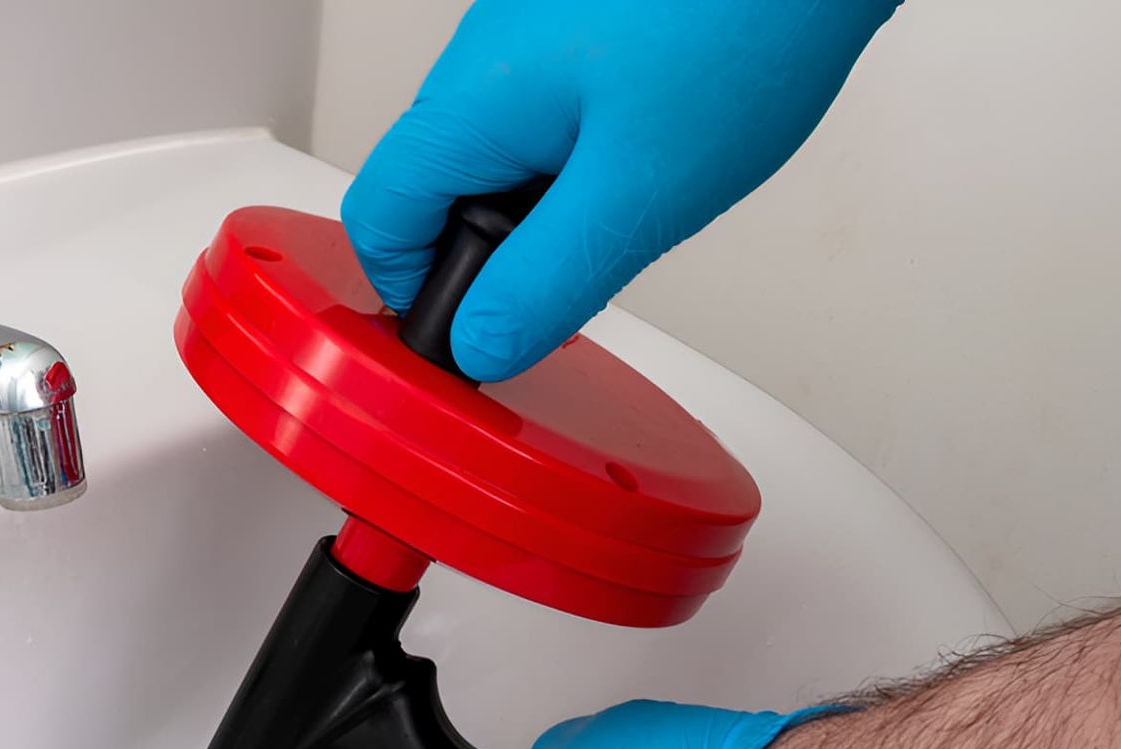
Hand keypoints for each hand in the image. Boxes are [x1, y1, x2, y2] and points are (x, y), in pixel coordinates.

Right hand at [341, 0, 900, 379]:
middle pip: (433, 191)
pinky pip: (546, 116)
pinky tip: (654, 156)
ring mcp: (526, 33)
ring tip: (633, 206)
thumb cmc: (744, 26)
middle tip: (574, 280)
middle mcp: (480, 56)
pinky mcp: (577, 25)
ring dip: (544, 208)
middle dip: (493, 256)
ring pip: (495, 156)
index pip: (377, 221)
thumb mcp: (636, 196)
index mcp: (469, 101)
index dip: (413, 295)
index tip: (473, 335)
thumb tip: (481, 346)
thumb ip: (544, 283)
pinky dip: (582, 158)